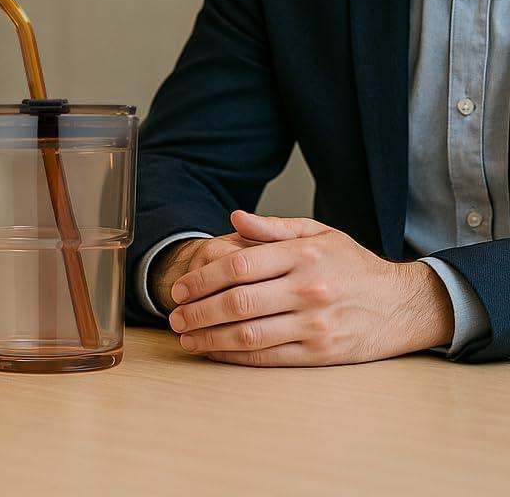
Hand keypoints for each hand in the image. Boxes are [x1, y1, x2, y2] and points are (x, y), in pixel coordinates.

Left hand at [167, 210, 454, 365]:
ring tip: (185, 336)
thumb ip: (272, 227)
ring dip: (209, 337)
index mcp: (302, 255)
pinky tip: (214, 351)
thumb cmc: (353, 265)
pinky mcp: (320, 354)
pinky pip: (268, 357)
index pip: (239, 265)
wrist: (402, 305)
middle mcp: (307, 290)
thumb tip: (233, 217)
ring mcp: (314, 325)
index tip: (181, 286)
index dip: (203, 277)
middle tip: (173, 314)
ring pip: (249, 334)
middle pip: (238, 302)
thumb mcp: (318, 232)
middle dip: (198, 310)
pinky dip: (235, 356)